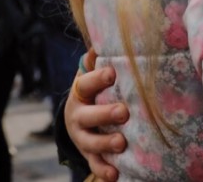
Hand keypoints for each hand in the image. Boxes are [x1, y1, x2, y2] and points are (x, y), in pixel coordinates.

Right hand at [66, 56, 127, 181]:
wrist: (78, 117)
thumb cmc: (97, 90)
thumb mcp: (96, 74)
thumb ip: (101, 59)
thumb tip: (111, 35)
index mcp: (81, 92)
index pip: (86, 84)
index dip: (98, 78)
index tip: (113, 73)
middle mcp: (78, 115)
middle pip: (87, 116)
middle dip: (105, 114)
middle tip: (124, 112)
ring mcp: (82, 136)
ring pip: (90, 142)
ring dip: (105, 143)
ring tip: (122, 143)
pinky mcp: (89, 154)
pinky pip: (95, 164)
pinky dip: (104, 170)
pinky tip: (115, 175)